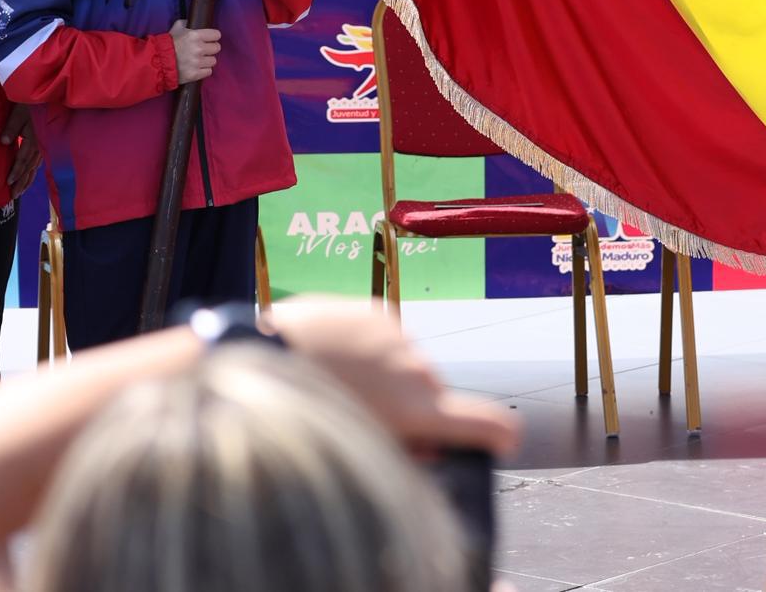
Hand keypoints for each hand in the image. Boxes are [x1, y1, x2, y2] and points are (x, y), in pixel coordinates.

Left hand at [2, 106, 40, 197]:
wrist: (50, 97)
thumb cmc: (32, 103)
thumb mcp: (19, 113)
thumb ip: (12, 127)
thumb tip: (4, 142)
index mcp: (33, 140)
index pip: (22, 160)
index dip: (15, 172)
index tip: (8, 183)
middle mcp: (39, 146)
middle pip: (29, 168)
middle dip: (21, 182)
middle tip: (13, 195)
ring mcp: (43, 146)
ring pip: (35, 167)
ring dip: (27, 180)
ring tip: (20, 191)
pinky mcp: (44, 143)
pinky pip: (38, 162)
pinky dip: (33, 172)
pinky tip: (30, 176)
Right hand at [170, 19, 221, 84]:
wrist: (156, 62)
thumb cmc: (167, 44)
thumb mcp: (176, 28)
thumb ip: (187, 23)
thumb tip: (193, 22)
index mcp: (195, 35)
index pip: (216, 35)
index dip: (213, 37)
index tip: (209, 39)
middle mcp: (198, 48)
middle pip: (216, 48)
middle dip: (210, 49)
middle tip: (202, 50)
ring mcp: (197, 62)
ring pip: (213, 60)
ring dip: (207, 60)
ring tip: (198, 60)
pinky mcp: (195, 74)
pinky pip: (208, 71)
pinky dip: (203, 70)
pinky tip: (196, 68)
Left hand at [272, 298, 519, 455]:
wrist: (260, 353)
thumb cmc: (307, 411)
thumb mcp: (359, 448)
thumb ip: (401, 454)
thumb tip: (422, 452)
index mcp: (419, 407)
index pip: (485, 422)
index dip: (499, 434)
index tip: (505, 441)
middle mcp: (417, 366)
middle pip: (432, 394)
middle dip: (415, 410)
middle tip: (377, 422)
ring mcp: (397, 334)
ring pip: (405, 364)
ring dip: (388, 378)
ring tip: (340, 386)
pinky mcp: (374, 310)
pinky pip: (382, 337)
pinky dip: (367, 351)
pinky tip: (331, 360)